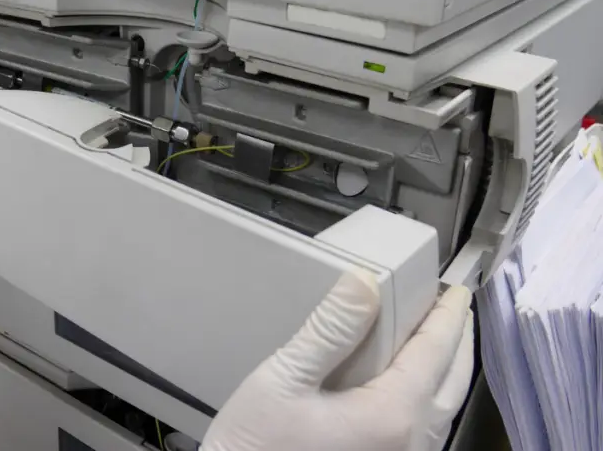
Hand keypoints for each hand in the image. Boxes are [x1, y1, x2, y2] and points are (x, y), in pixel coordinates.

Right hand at [201, 273, 473, 450]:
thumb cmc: (257, 443)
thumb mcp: (284, 379)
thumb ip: (329, 330)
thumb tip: (364, 280)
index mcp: (393, 414)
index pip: (434, 353)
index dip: (447, 317)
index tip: (456, 290)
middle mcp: (411, 443)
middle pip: (453, 384)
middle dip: (458, 344)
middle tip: (453, 310)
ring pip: (443, 412)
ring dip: (447, 373)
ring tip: (438, 344)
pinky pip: (426, 431)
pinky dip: (431, 399)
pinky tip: (411, 390)